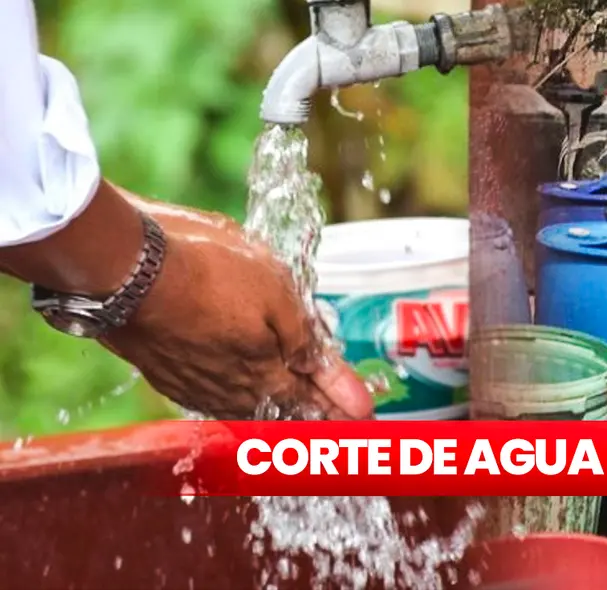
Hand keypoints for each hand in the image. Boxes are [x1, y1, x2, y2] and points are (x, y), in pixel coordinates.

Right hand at [101, 187, 372, 419]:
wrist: (124, 268)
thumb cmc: (207, 270)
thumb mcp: (278, 296)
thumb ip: (310, 347)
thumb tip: (351, 396)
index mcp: (265, 377)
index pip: (313, 402)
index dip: (341, 407)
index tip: (365, 418)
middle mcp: (230, 394)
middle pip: (281, 409)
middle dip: (313, 410)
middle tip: (338, 414)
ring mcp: (194, 387)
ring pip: (246, 403)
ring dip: (275, 403)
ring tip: (295, 401)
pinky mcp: (165, 374)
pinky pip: (213, 392)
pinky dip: (237, 391)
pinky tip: (240, 386)